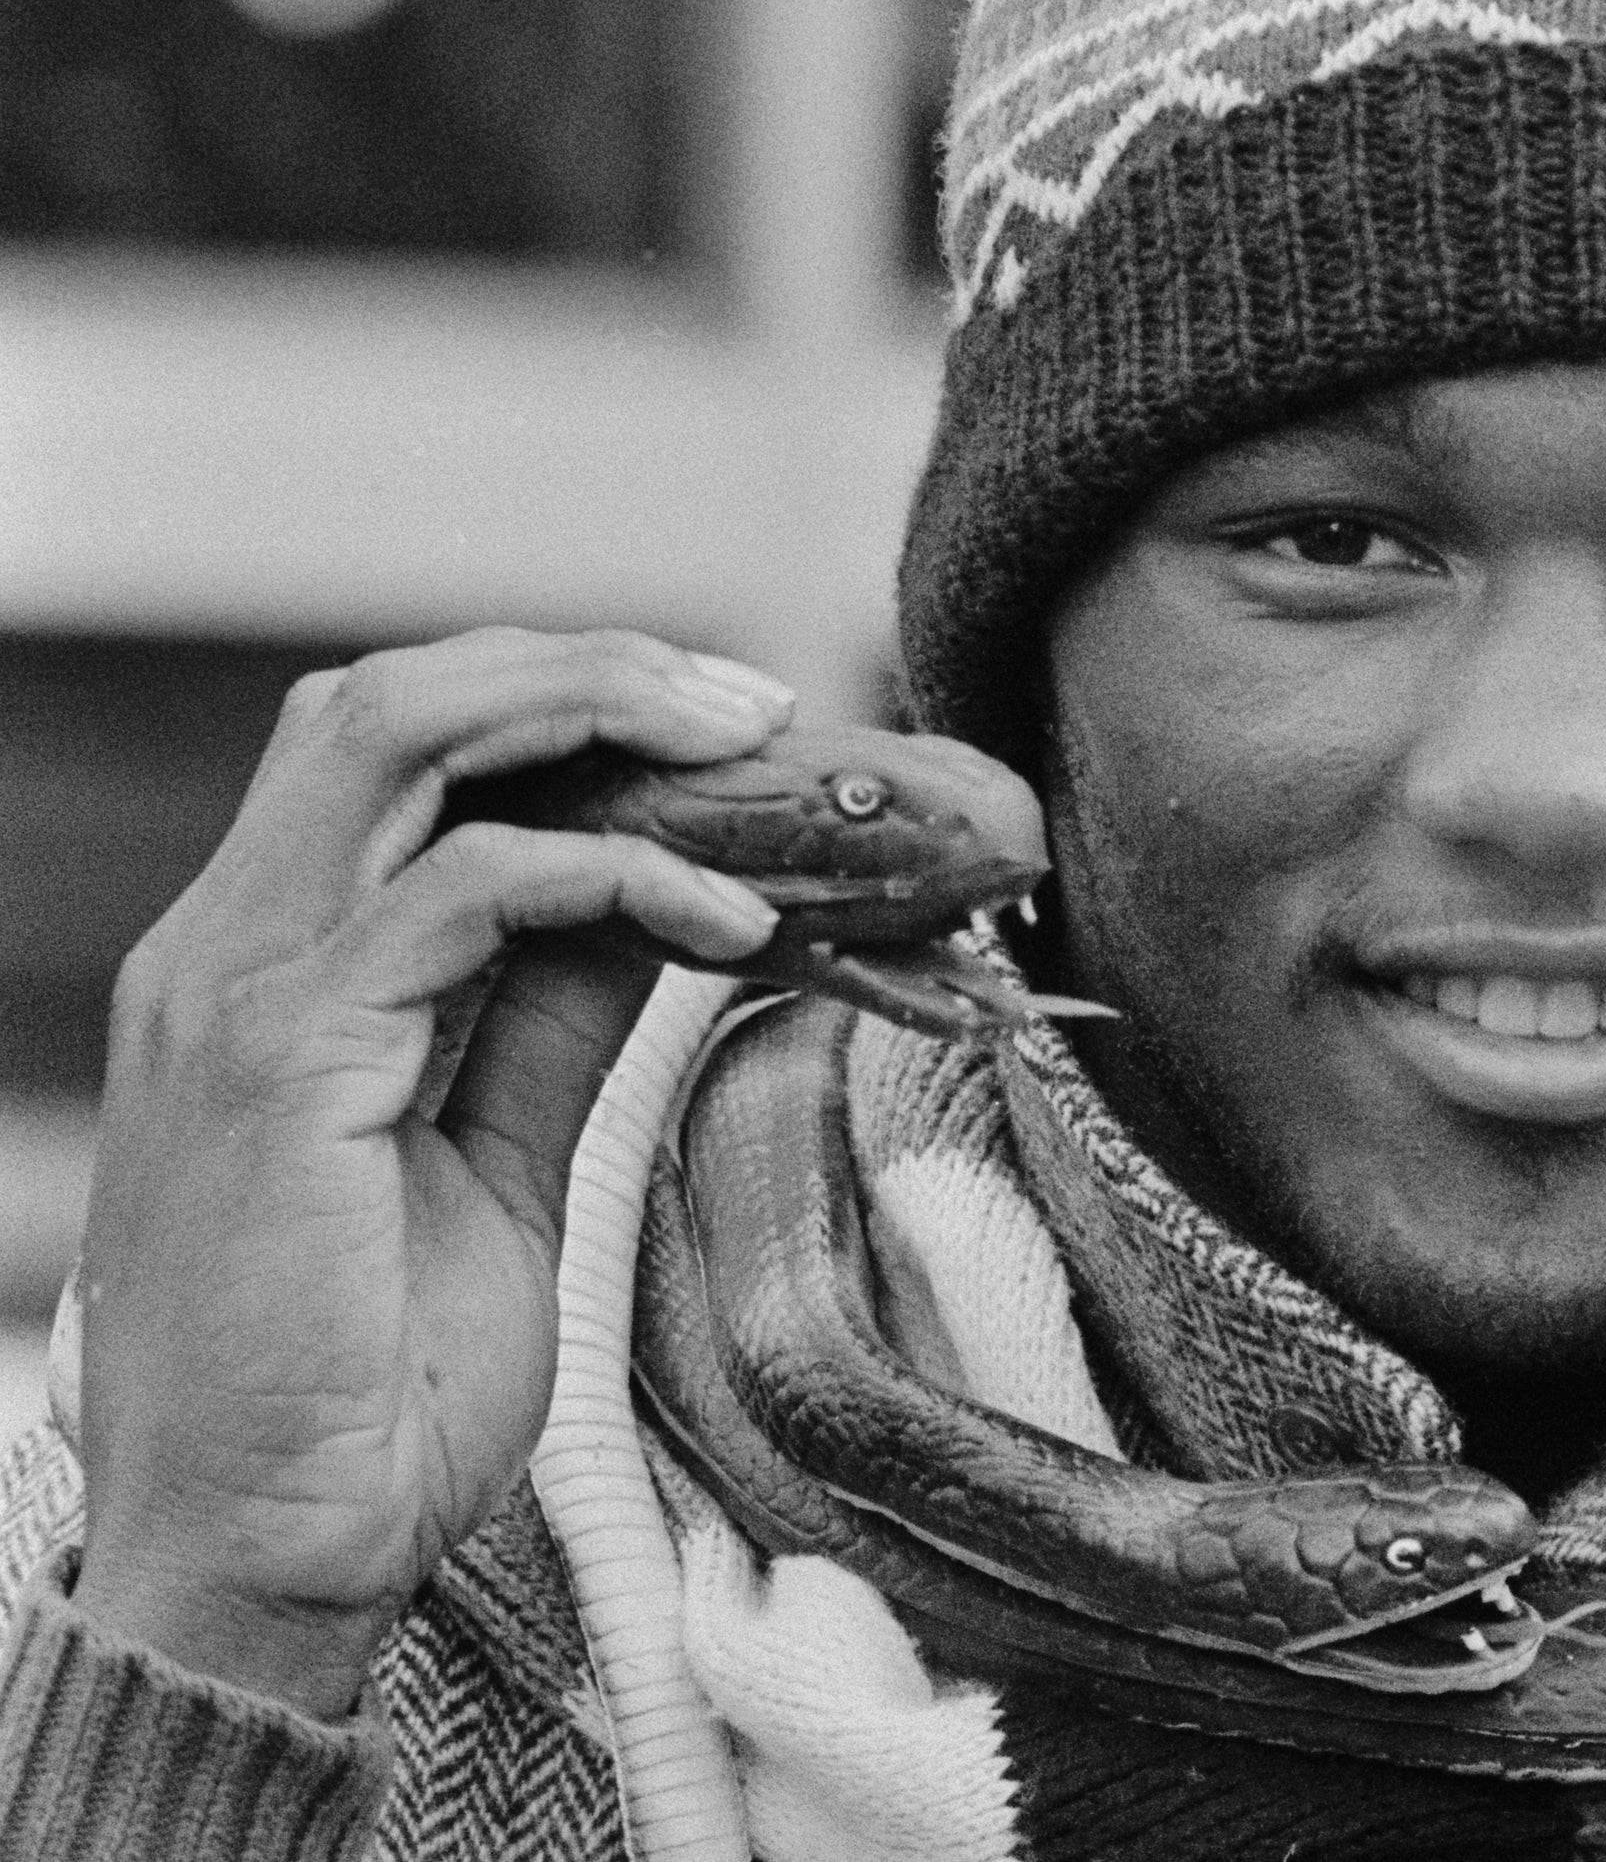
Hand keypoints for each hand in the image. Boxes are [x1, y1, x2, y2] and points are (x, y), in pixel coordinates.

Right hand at [69, 628, 794, 1718]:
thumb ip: (556, 1011)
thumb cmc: (371, 1387)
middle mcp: (230, 943)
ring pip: (405, 727)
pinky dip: (619, 874)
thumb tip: (671, 894)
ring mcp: (240, 987)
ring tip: (752, 748)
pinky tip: (728, 925)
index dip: (566, 703)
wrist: (272, 1557)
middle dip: (593, 667)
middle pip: (398, 691)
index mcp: (268, 961)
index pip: (399, 740)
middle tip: (758, 705)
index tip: (732, 732)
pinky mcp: (286, 1055)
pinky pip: (466, 886)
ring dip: (602, 709)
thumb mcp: (496, 1152)